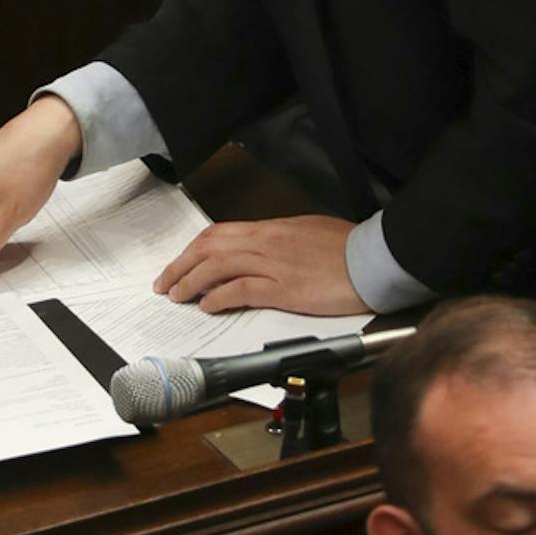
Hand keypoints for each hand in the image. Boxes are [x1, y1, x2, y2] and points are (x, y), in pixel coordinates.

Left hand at [153, 214, 359, 318]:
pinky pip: (242, 289)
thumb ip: (278, 242)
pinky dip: (220, 297)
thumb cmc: (344, 246)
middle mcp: (265, 242)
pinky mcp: (284, 288)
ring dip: (191, 281)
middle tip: (165, 282)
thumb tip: (259, 252)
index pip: (219, 234)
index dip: (193, 249)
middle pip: (209, 247)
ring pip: (217, 266)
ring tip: (177, 296)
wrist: (370, 257)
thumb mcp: (305, 233)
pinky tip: (208, 305)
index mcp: (270, 229)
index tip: (179, 264)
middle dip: (181, 265)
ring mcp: (273, 264)